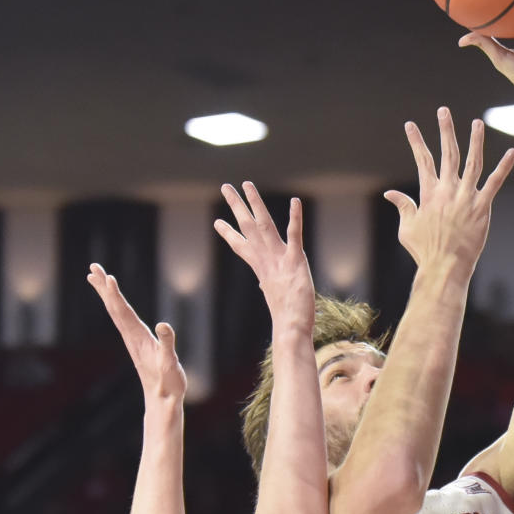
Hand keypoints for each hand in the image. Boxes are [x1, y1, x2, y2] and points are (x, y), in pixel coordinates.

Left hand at [88, 264, 185, 403]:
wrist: (163, 400)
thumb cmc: (168, 383)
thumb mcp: (170, 363)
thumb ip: (167, 344)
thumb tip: (164, 326)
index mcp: (137, 337)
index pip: (122, 311)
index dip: (114, 294)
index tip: (107, 277)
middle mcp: (131, 336)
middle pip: (113, 307)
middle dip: (103, 287)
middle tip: (93, 267)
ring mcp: (132, 339)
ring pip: (115, 311)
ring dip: (106, 293)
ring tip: (96, 277)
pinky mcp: (136, 342)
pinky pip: (122, 318)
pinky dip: (116, 305)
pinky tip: (114, 301)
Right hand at [215, 184, 314, 334]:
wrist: (292, 329)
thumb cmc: (287, 320)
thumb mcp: (276, 298)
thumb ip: (271, 287)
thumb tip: (265, 287)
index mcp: (262, 269)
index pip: (242, 247)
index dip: (230, 234)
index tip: (218, 222)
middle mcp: (267, 260)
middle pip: (248, 228)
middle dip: (237, 206)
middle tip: (225, 187)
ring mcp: (280, 259)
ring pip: (264, 225)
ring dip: (255, 203)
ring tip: (246, 184)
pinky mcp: (295, 261)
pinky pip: (294, 235)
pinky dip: (294, 218)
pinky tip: (295, 201)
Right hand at [384, 107, 513, 275]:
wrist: (444, 267)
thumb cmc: (424, 251)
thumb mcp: (407, 228)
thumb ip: (402, 206)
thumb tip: (390, 194)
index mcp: (429, 193)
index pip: (422, 160)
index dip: (416, 141)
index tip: (410, 125)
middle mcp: (448, 191)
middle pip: (448, 154)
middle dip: (445, 130)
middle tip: (443, 111)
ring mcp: (466, 198)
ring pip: (473, 162)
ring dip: (475, 141)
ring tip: (478, 122)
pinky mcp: (482, 208)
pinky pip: (495, 183)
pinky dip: (504, 167)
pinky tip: (512, 152)